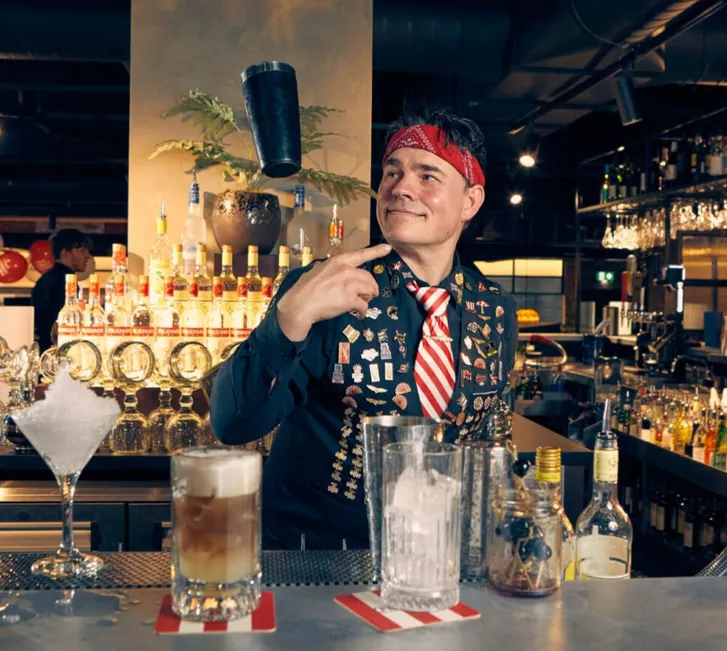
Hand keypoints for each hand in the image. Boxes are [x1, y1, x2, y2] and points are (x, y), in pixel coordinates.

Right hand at [277, 243, 391, 341]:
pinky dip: (364, 311)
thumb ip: (327, 270)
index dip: (375, 251)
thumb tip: (327, 271)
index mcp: (338, 261)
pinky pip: (364, 305)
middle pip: (369, 277)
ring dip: (369, 298)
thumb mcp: (316, 271)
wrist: (300, 304)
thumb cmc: (304, 289)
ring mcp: (349, 285)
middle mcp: (346, 270)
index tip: (387, 248)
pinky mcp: (350, 299)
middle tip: (368, 295)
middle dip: (371, 287)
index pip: (360, 254)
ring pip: (370, 290)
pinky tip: (360, 314)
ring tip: (363, 303)